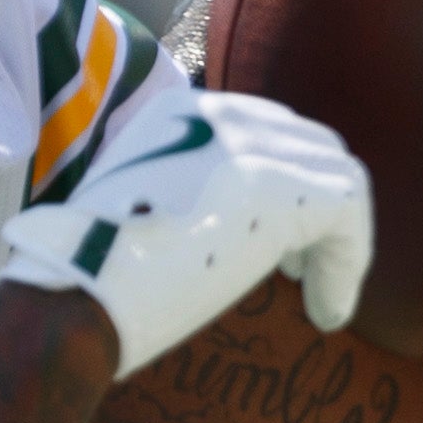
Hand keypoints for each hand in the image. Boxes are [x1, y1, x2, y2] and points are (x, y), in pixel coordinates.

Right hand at [0, 59, 373, 357]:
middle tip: (300, 272)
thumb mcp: (135, 211)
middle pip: (313, 146)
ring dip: (340, 241)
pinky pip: (349, 213)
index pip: (268, 132)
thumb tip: (232, 226)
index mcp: (181, 111)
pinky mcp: (279, 188)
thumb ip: (185, 195)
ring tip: (320, 297)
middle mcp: (219, 112)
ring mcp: (250, 146)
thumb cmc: (88, 280)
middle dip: (319, 208)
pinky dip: (348, 264)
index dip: (288, 188)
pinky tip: (327, 312)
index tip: (280, 249)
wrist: (72, 301)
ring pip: (339, 176)